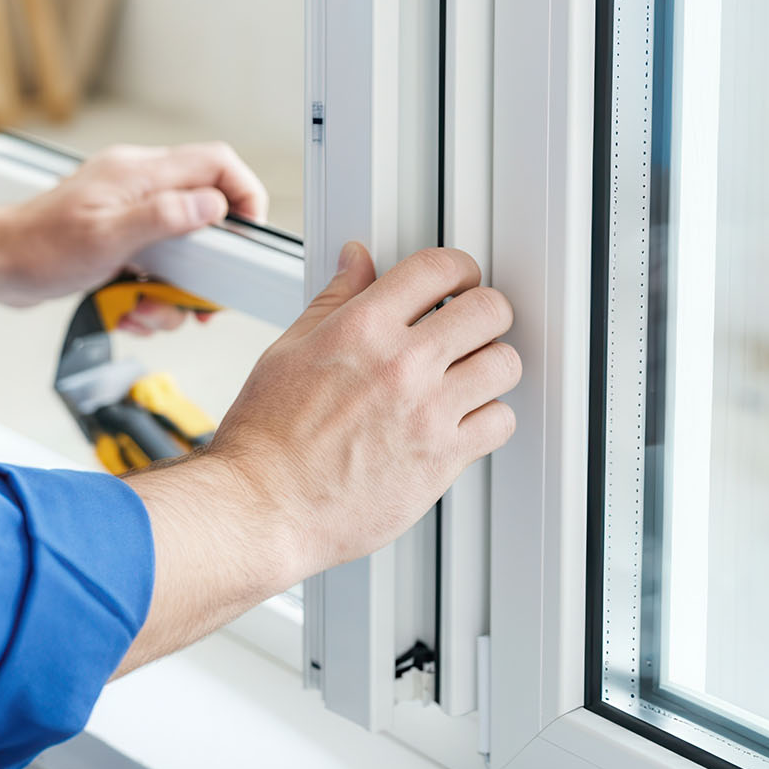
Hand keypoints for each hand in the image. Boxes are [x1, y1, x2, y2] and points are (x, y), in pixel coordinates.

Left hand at [0, 143, 267, 309]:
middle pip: (204, 213)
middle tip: (202, 298)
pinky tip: (127, 308)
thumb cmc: (37, 248)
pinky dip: (148, 295)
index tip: (248, 233)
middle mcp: (137, 187)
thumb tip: (211, 204)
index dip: (243, 193)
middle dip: (208, 263)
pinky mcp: (118, 240)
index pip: (215, 163)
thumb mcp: (107, 236)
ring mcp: (128, 213)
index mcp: (139, 172)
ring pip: (181, 249)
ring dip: (172, 291)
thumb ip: (163, 216)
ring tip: (148, 310)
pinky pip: (155, 266)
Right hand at [208, 243, 518, 572]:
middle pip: (489, 309)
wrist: (263, 506)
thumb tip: (357, 262)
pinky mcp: (442, 459)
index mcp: (361, 328)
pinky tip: (464, 420)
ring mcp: (427, 412)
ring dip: (491, 366)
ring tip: (470, 375)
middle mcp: (401, 364)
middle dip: (484, 312)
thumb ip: (334, 301)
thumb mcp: (288, 351)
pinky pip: (500, 422)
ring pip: (505, 364)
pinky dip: (489, 418)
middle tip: (472, 327)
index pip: (438, 268)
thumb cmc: (266, 438)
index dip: (459, 269)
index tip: (459, 282)